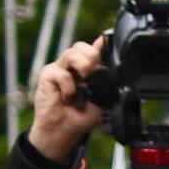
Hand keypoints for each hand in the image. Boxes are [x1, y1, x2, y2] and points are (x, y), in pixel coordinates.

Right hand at [25, 39, 107, 163]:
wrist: (66, 129)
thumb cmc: (84, 116)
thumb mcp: (104, 100)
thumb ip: (109, 84)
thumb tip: (119, 73)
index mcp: (89, 69)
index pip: (96, 49)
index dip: (102, 43)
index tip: (109, 39)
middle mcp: (74, 66)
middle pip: (82, 46)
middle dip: (92, 56)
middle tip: (94, 73)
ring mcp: (60, 68)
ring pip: (71, 53)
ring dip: (82, 66)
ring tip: (84, 82)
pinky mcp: (48, 75)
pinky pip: (61, 73)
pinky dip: (69, 88)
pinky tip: (69, 98)